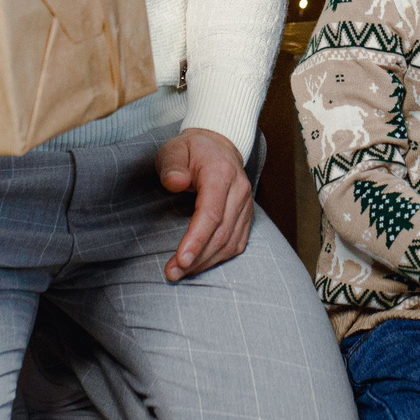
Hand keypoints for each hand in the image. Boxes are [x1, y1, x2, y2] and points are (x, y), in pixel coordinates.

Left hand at [158, 127, 254, 281]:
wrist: (218, 146)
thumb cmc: (191, 151)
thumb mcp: (174, 150)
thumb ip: (172, 165)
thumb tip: (175, 183)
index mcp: (221, 174)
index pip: (212, 213)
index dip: (197, 239)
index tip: (180, 259)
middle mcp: (239, 191)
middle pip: (221, 233)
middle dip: (197, 258)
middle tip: (172, 273)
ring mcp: (246, 205)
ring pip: (231, 242)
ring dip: (206, 262)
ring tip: (181, 273)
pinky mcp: (247, 216)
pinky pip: (237, 243)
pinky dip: (219, 258)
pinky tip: (200, 265)